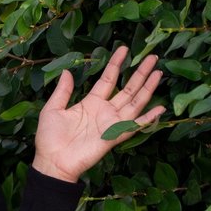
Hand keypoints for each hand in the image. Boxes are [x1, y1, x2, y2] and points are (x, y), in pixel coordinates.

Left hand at [33, 45, 167, 181]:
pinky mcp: (114, 137)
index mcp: (91, 102)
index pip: (108, 79)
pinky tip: (160, 108)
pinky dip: (148, 118)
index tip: (124, 49)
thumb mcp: (53, 108)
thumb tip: (67, 71)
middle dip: (140, 73)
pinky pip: (134, 126)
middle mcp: (105, 110)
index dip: (116, 64)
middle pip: (128, 88)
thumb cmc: (49, 138)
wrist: (52, 161)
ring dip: (147, 88)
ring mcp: (112, 123)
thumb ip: (63, 91)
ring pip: (135, 102)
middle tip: (152, 57)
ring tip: (158, 73)